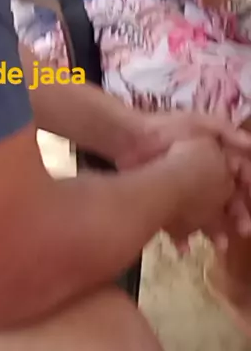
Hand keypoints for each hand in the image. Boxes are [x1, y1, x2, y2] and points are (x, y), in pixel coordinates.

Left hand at [117, 109, 250, 249]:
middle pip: (227, 200)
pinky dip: (183, 236)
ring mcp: (184, 191)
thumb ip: (226, 129)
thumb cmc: (167, 128)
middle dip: (236, 216)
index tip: (250, 207)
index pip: (238, 177)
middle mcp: (202, 176)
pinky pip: (179, 224)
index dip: (247, 191)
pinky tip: (184, 246)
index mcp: (213, 156)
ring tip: (219, 244)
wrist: (130, 140)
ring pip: (205, 216)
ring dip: (215, 231)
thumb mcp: (199, 122)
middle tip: (243, 229)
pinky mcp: (166, 203)